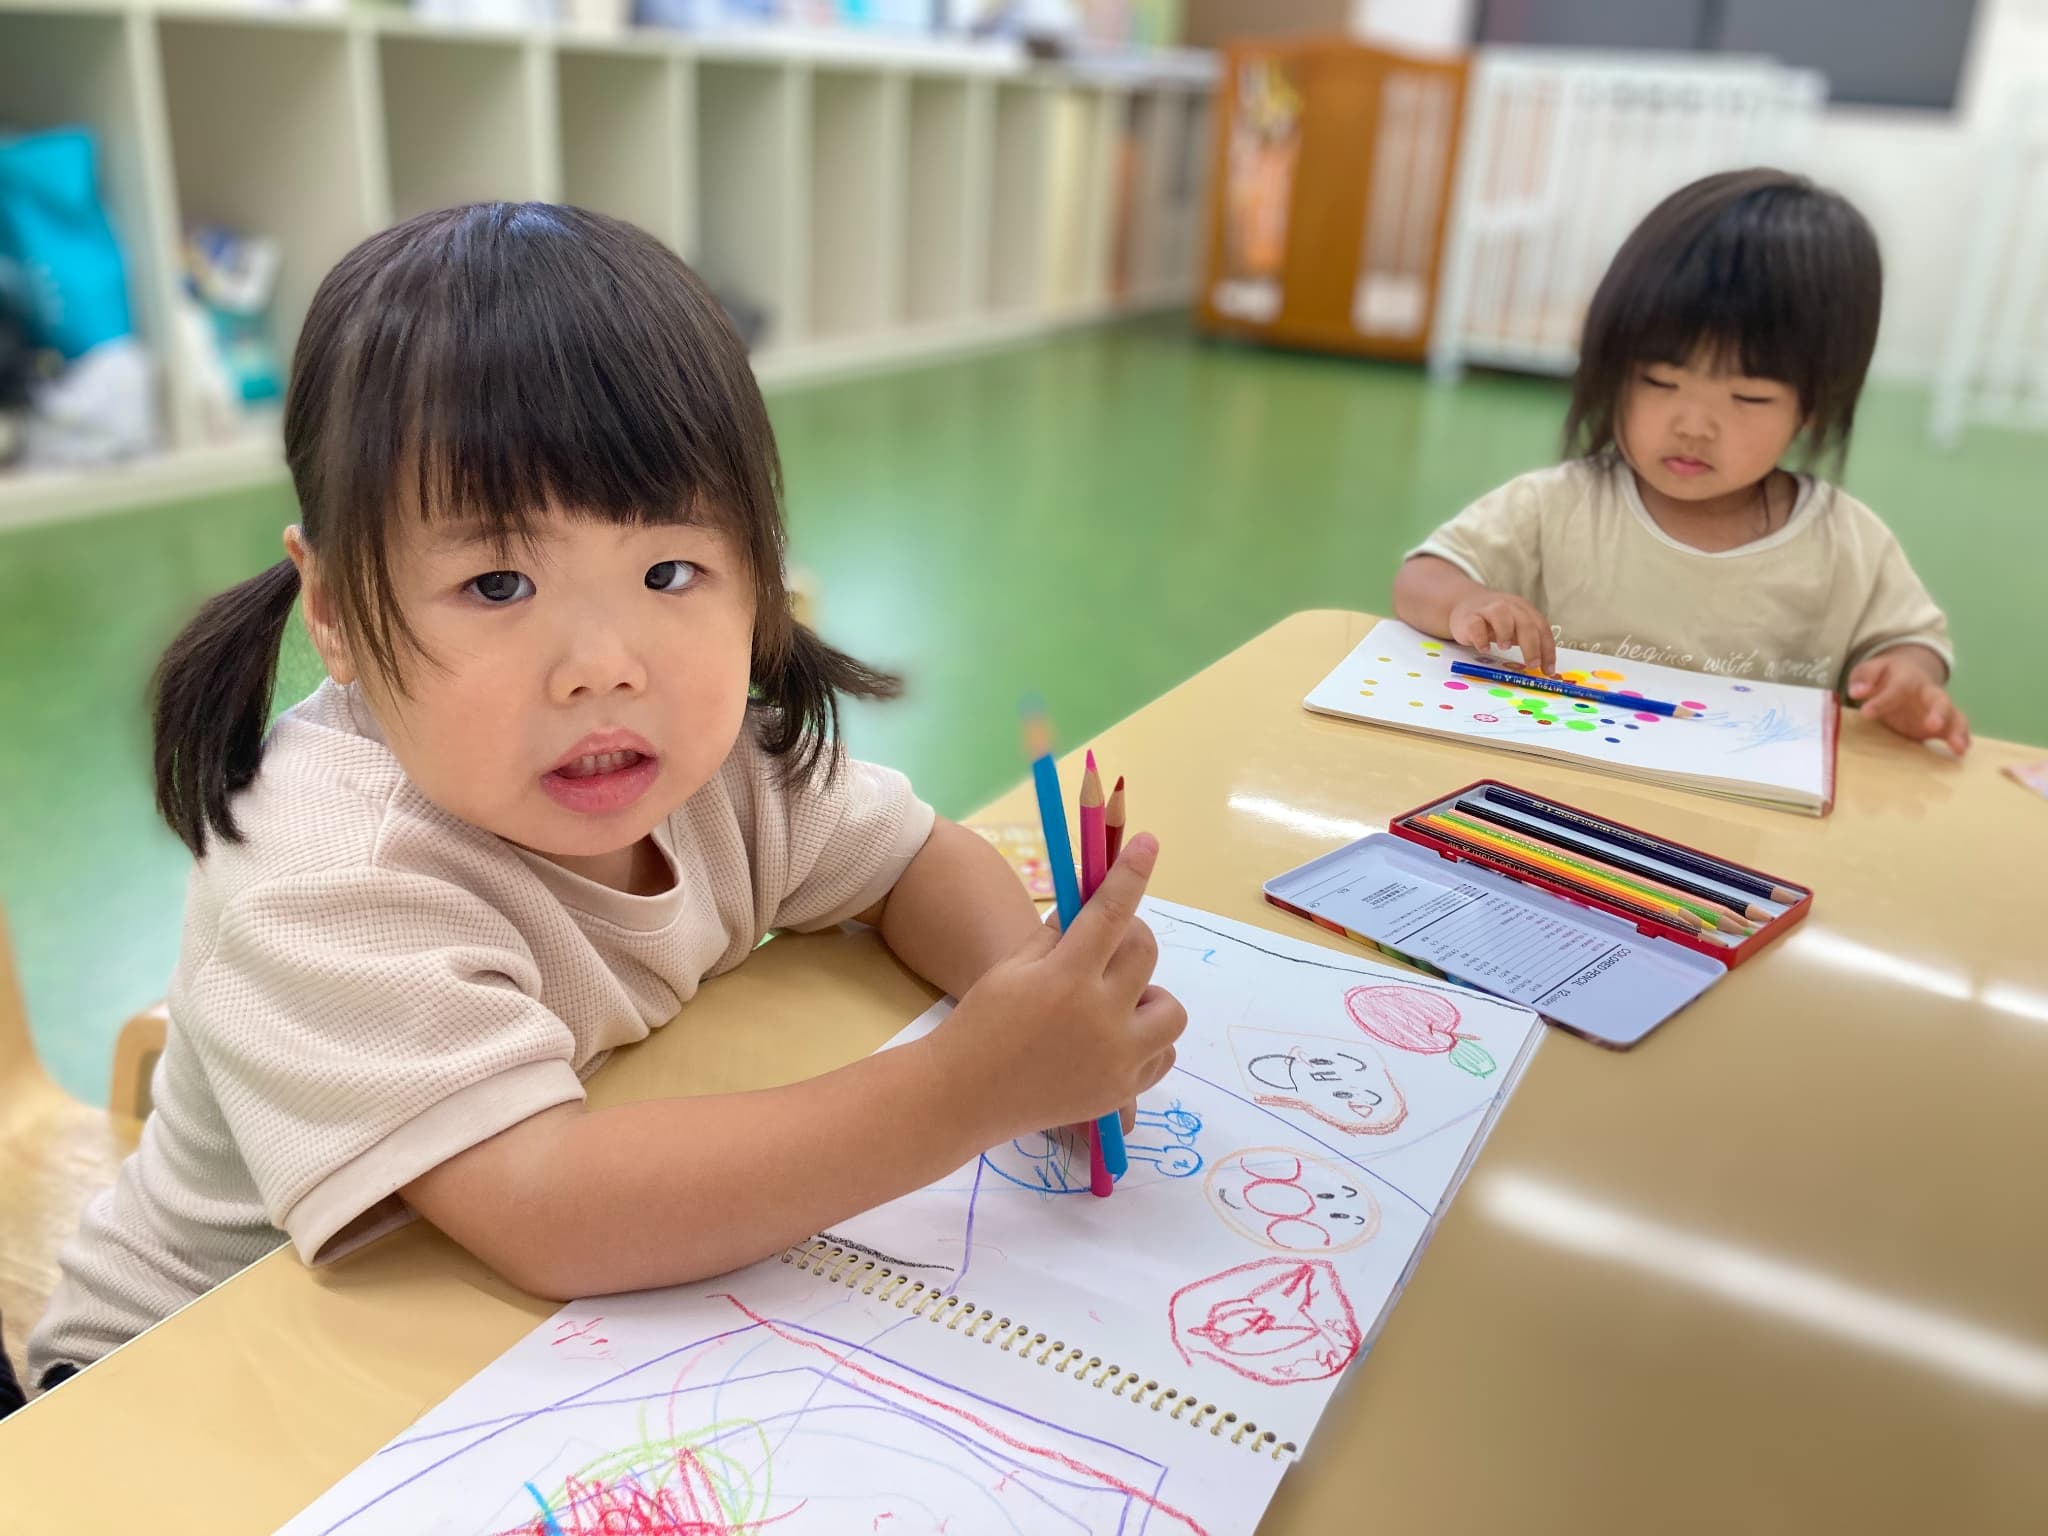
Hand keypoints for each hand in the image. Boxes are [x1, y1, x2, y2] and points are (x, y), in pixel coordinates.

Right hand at [936, 834, 1185, 1143]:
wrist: (965, 1095)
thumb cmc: (983, 1022)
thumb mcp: (1013, 966)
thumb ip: (1057, 935)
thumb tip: (1095, 910)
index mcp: (1066, 977)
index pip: (1110, 912)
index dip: (1131, 873)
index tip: (1150, 843)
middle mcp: (1100, 1016)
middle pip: (1144, 953)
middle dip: (1128, 939)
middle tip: (1103, 949)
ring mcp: (1117, 1058)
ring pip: (1169, 1009)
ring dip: (1148, 995)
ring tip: (1116, 1003)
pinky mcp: (1122, 1089)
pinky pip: (1164, 1053)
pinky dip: (1149, 1040)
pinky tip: (1118, 1037)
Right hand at [1448, 588, 1556, 673]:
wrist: (1464, 604)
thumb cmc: (1494, 621)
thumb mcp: (1515, 627)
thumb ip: (1528, 640)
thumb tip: (1543, 667)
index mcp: (1524, 610)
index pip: (1541, 628)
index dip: (1547, 650)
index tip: (1548, 670)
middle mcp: (1509, 606)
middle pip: (1525, 623)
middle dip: (1532, 646)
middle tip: (1532, 664)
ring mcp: (1488, 610)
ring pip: (1501, 615)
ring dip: (1506, 633)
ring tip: (1505, 648)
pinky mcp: (1469, 617)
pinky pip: (1475, 625)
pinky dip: (1481, 639)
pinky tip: (1484, 649)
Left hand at [1847, 652, 1969, 753]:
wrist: (1907, 673)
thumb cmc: (1884, 676)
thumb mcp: (1870, 670)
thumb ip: (1863, 678)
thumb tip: (1856, 692)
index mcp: (1907, 678)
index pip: (1896, 688)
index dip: (1881, 701)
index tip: (1866, 713)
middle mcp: (1927, 692)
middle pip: (1939, 699)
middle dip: (1938, 712)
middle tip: (1933, 726)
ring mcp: (1937, 709)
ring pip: (1954, 716)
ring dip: (1957, 730)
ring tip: (1959, 747)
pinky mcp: (1941, 724)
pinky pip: (1956, 729)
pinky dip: (1961, 739)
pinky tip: (1961, 752)